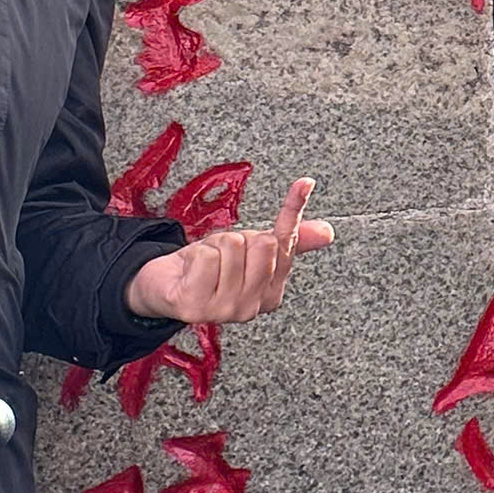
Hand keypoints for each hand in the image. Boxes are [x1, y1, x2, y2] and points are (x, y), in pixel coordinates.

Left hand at [125, 178, 334, 324]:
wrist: (165, 287)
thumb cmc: (210, 268)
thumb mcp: (250, 250)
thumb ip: (290, 241)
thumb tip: (328, 231)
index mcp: (271, 295)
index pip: (287, 243)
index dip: (291, 210)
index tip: (305, 182)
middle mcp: (252, 308)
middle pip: (262, 243)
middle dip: (238, 238)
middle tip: (223, 253)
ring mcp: (224, 310)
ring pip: (232, 246)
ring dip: (212, 245)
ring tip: (205, 263)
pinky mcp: (195, 306)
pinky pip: (206, 256)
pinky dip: (195, 254)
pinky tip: (191, 271)